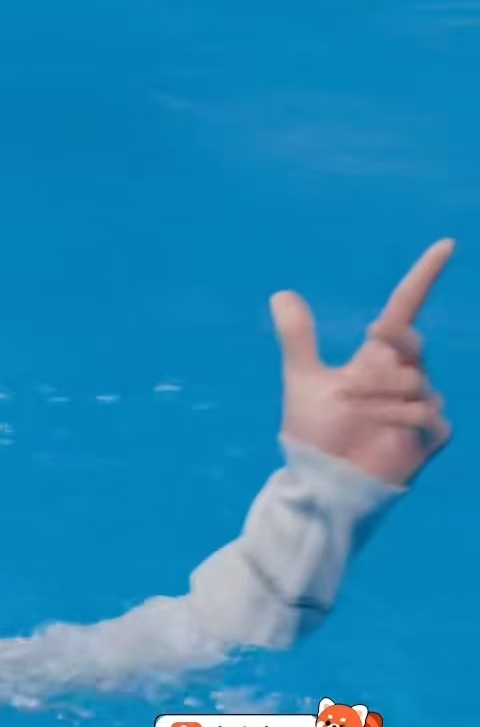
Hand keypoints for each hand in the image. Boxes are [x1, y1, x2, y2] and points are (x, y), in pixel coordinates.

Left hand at [270, 238, 454, 486]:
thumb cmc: (316, 434)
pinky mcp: (430, 436)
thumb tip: (281, 294)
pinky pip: (427, 414)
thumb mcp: (303, 380)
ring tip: (350, 410)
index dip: (424, 278)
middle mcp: (404, 376)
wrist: (322, 482)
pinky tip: (374, 425)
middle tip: (349, 380)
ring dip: (377, 394)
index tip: (445, 245)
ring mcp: (422, 406)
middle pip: (410, 343)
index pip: (406, 309)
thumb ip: (298, 339)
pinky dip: (397, 416)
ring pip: (415, 381)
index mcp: (377, 358)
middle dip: (383, 355)